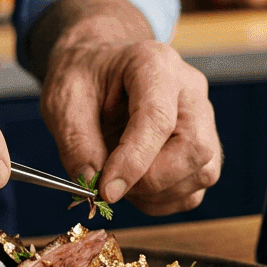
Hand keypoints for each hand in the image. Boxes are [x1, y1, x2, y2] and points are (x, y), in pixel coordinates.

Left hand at [39, 38, 221, 215]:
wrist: (98, 69)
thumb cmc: (83, 77)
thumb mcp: (63, 100)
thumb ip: (76, 142)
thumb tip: (94, 184)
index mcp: (155, 65)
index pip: (158, 118)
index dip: (134, 160)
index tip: (106, 189)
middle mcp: (189, 90)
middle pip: (195, 148)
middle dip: (152, 180)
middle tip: (111, 186)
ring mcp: (203, 119)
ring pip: (201, 173)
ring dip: (156, 193)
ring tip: (119, 180)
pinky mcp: (203, 148)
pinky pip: (195, 189)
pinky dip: (163, 201)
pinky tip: (135, 186)